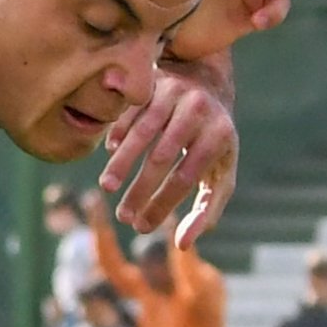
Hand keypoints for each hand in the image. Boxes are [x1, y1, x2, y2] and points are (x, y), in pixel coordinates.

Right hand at [99, 70, 236, 235]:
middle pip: (163, 156)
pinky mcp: (153, 82)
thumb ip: (206, 210)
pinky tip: (109, 153)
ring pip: (142, 132)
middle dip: (140, 190)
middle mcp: (199, 111)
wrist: (208, 81)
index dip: (163, 204)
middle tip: (123, 216)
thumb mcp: (220, 173)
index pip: (186, 176)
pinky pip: (130, 111)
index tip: (142, 227)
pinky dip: (118, 132)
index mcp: (220, 136)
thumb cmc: (212, 142)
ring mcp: (175, 93)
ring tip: (106, 189)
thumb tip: (184, 245)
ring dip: (122, 163)